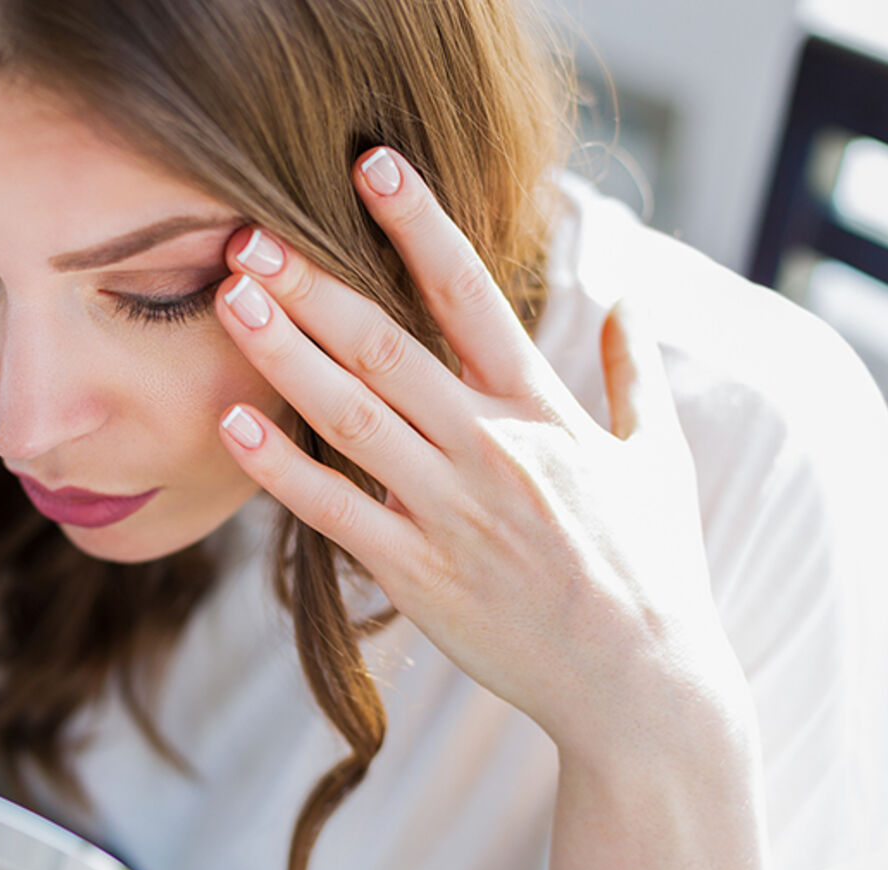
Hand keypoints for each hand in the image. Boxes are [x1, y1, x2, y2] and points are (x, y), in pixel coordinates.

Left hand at [213, 147, 743, 763]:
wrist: (640, 683)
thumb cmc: (653, 569)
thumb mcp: (658, 459)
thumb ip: (636, 377)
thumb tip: (632, 304)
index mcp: (543, 409)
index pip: (474, 294)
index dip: (420, 224)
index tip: (372, 167)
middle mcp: (490, 447)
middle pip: (387, 345)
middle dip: (314, 284)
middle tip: (252, 234)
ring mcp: (449, 510)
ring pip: (350, 415)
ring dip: (284, 353)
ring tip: (230, 300)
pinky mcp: (416, 573)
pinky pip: (333, 510)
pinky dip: (279, 467)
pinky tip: (232, 422)